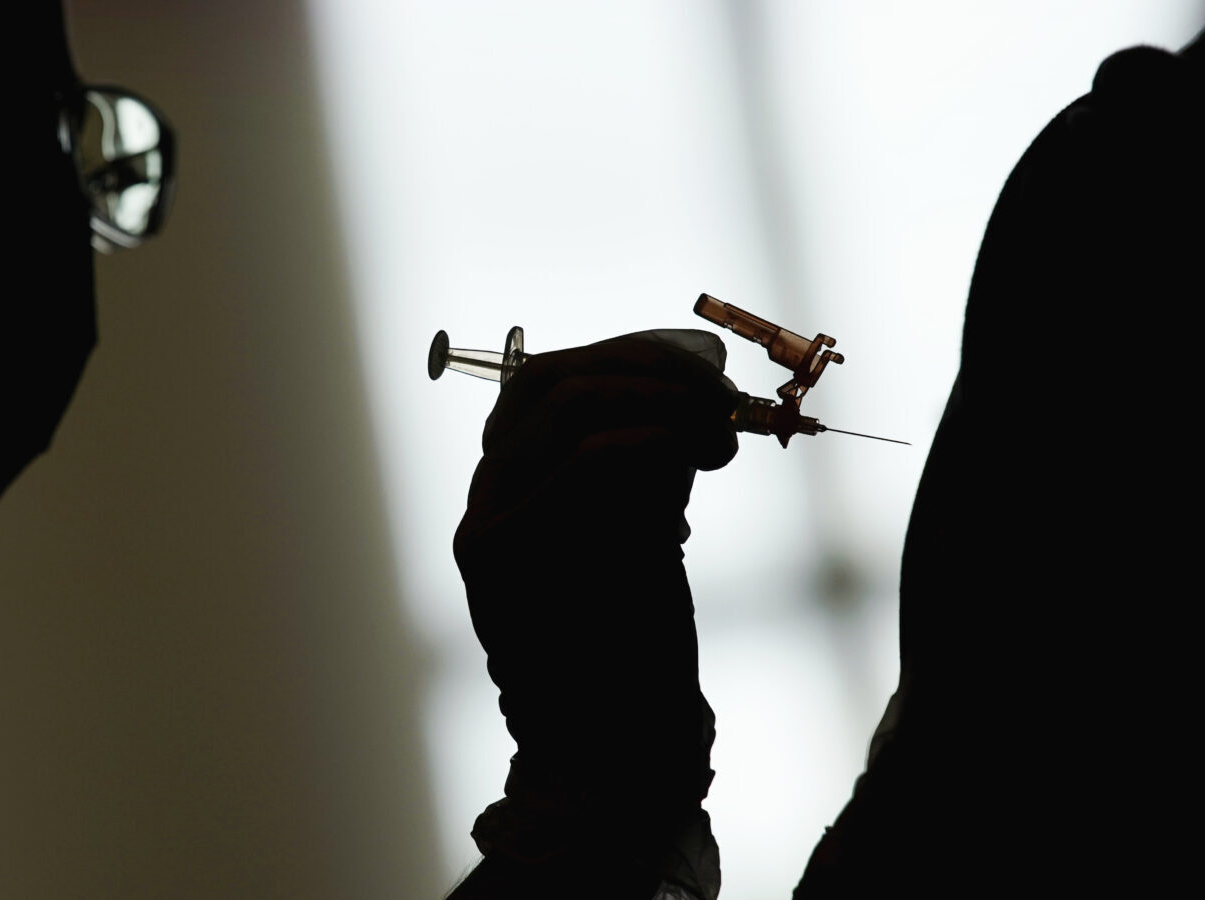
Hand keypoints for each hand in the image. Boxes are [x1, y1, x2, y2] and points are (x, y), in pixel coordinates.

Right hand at [454, 330, 737, 871]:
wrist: (614, 750)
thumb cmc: (634, 648)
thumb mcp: (642, 532)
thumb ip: (646, 464)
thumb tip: (693, 388)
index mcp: (510, 487)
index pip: (548, 381)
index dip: (630, 358)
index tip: (705, 375)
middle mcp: (484, 498)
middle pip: (550, 380)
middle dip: (650, 370)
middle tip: (720, 398)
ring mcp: (486, 523)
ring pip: (566, 406)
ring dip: (661, 400)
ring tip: (719, 433)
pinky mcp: (505, 556)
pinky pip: (586, 461)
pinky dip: (653, 439)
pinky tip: (695, 452)